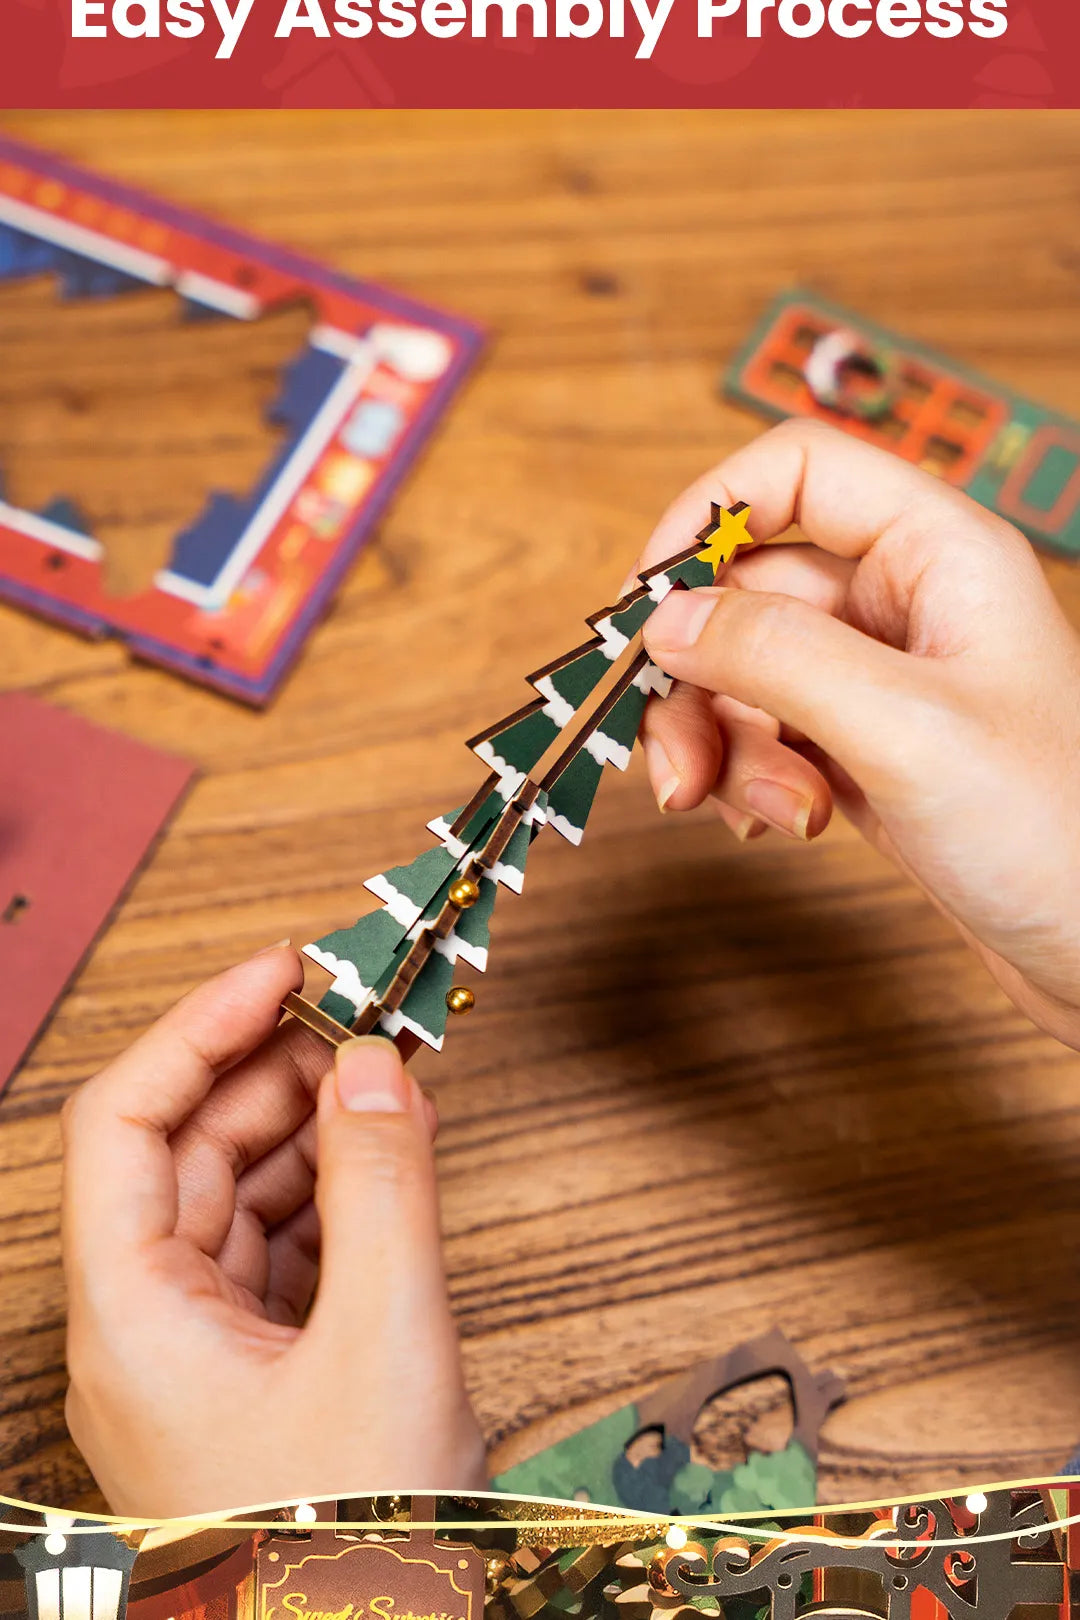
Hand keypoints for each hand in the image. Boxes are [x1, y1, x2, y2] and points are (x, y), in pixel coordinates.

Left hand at [61, 946, 486, 1515]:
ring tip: (389, 1078)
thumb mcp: (385, 1345)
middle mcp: (146, 1326)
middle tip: (361, 1014)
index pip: (125, 1122)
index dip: (199, 1026)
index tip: (285, 970)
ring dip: (312, 1127)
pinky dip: (335, 1194)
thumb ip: (381, 1188)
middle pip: (186, 1149)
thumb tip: (377, 1066)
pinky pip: (282, 1250)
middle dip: (272, 1070)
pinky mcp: (258, 1376)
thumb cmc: (349, 1559)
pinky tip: (388, 1162)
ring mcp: (200, 1354)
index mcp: (130, 1315)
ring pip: (238, 1197)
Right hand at [635, 419, 1079, 1049]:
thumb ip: (776, 656)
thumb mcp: (903, 729)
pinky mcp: (868, 754)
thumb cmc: (1057, 835)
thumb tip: (669, 618)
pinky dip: (752, 780)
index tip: (648, 599)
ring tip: (768, 814)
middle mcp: (907, 606)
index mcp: (939, 555)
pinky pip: (769, 738)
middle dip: (700, 677)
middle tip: (676, 761)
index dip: (709, 516)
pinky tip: (783, 825)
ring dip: (725, 745)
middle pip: (750, 592)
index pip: (797, 472)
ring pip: (748, 675)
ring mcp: (884, 683)